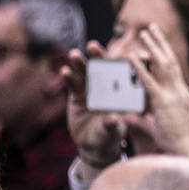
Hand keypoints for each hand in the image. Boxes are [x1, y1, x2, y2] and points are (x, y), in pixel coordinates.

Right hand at [63, 42, 127, 169]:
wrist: (93, 144)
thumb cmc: (110, 137)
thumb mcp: (112, 133)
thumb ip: (112, 126)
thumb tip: (112, 120)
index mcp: (121, 93)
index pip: (124, 76)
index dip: (122, 65)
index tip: (121, 55)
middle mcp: (107, 88)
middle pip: (103, 69)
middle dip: (98, 57)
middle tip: (93, 46)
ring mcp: (92, 89)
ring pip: (86, 73)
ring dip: (80, 63)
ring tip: (74, 54)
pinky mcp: (77, 95)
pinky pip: (73, 84)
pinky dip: (69, 77)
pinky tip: (65, 71)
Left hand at [123, 25, 188, 159]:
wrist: (187, 152)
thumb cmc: (175, 143)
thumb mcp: (155, 127)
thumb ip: (140, 119)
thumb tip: (128, 115)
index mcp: (180, 95)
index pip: (172, 69)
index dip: (165, 53)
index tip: (158, 40)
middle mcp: (179, 91)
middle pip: (170, 61)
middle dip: (160, 43)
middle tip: (152, 26)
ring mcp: (173, 95)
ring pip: (162, 65)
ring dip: (152, 47)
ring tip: (144, 32)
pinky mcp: (163, 103)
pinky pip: (149, 82)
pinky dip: (139, 68)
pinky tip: (130, 56)